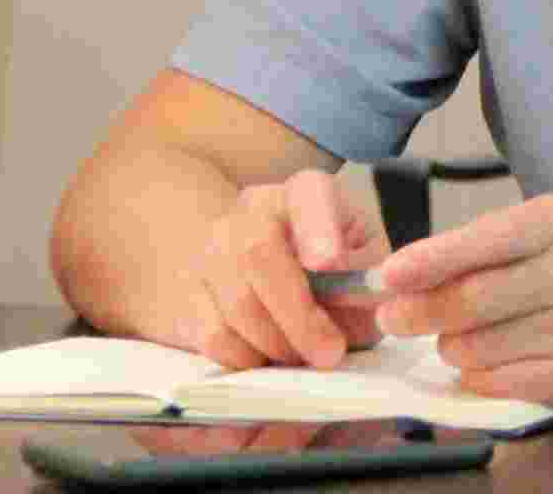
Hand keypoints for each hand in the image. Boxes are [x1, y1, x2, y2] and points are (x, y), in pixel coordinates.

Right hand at [194, 168, 390, 370]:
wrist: (247, 267)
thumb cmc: (322, 264)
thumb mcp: (357, 256)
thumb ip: (366, 275)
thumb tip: (366, 301)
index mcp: (303, 193)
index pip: (308, 194)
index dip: (318, 226)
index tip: (329, 261)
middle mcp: (249, 213)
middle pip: (260, 255)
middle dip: (300, 316)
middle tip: (330, 352)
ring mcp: (209, 252)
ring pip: (238, 306)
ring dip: (278, 345)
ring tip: (302, 355)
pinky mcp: (186, 296)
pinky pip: (216, 338)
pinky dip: (248, 358)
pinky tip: (268, 356)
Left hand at [370, 193, 552, 412]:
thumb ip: (493, 246)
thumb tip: (413, 272)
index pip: (481, 240)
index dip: (427, 261)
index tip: (389, 275)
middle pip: (470, 299)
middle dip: (418, 312)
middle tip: (394, 318)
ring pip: (479, 345)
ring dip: (450, 348)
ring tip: (454, 342)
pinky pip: (503, 380)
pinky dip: (478, 377)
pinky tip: (483, 366)